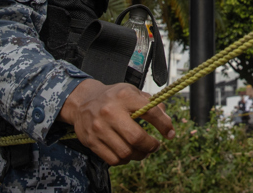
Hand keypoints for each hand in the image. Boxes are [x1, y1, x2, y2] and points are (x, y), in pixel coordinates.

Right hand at [60, 79, 174, 165]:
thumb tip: (166, 119)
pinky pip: (113, 159)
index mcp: (124, 96)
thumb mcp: (131, 92)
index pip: (150, 112)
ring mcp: (99, 128)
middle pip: (137, 138)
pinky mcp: (91, 141)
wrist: (82, 101)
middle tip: (155, 145)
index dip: (164, 125)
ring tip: (142, 151)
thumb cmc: (112, 97)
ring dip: (139, 155)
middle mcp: (110, 112)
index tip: (170, 133)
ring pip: (126, 152)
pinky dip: (125, 160)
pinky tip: (128, 154)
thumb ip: (150, 103)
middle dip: (151, 145)